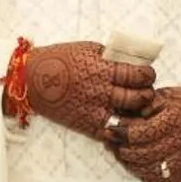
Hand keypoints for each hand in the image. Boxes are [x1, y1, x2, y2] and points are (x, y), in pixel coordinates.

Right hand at [20, 41, 155, 139]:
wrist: (32, 80)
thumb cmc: (60, 60)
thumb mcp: (88, 49)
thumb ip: (111, 57)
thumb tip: (133, 61)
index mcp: (102, 70)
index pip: (137, 75)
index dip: (148, 75)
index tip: (148, 74)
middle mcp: (100, 92)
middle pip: (138, 98)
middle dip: (147, 94)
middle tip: (146, 90)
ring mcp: (94, 111)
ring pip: (129, 119)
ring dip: (138, 114)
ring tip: (138, 107)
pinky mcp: (86, 125)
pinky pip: (111, 132)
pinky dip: (122, 129)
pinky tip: (124, 121)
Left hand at [113, 83, 180, 181]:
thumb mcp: (166, 96)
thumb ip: (143, 105)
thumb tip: (119, 114)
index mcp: (175, 120)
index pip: (139, 133)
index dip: (120, 131)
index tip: (109, 127)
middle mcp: (180, 142)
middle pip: (139, 153)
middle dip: (120, 147)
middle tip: (110, 140)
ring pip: (145, 168)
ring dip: (128, 161)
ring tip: (120, 151)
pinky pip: (156, 178)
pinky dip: (142, 172)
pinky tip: (136, 162)